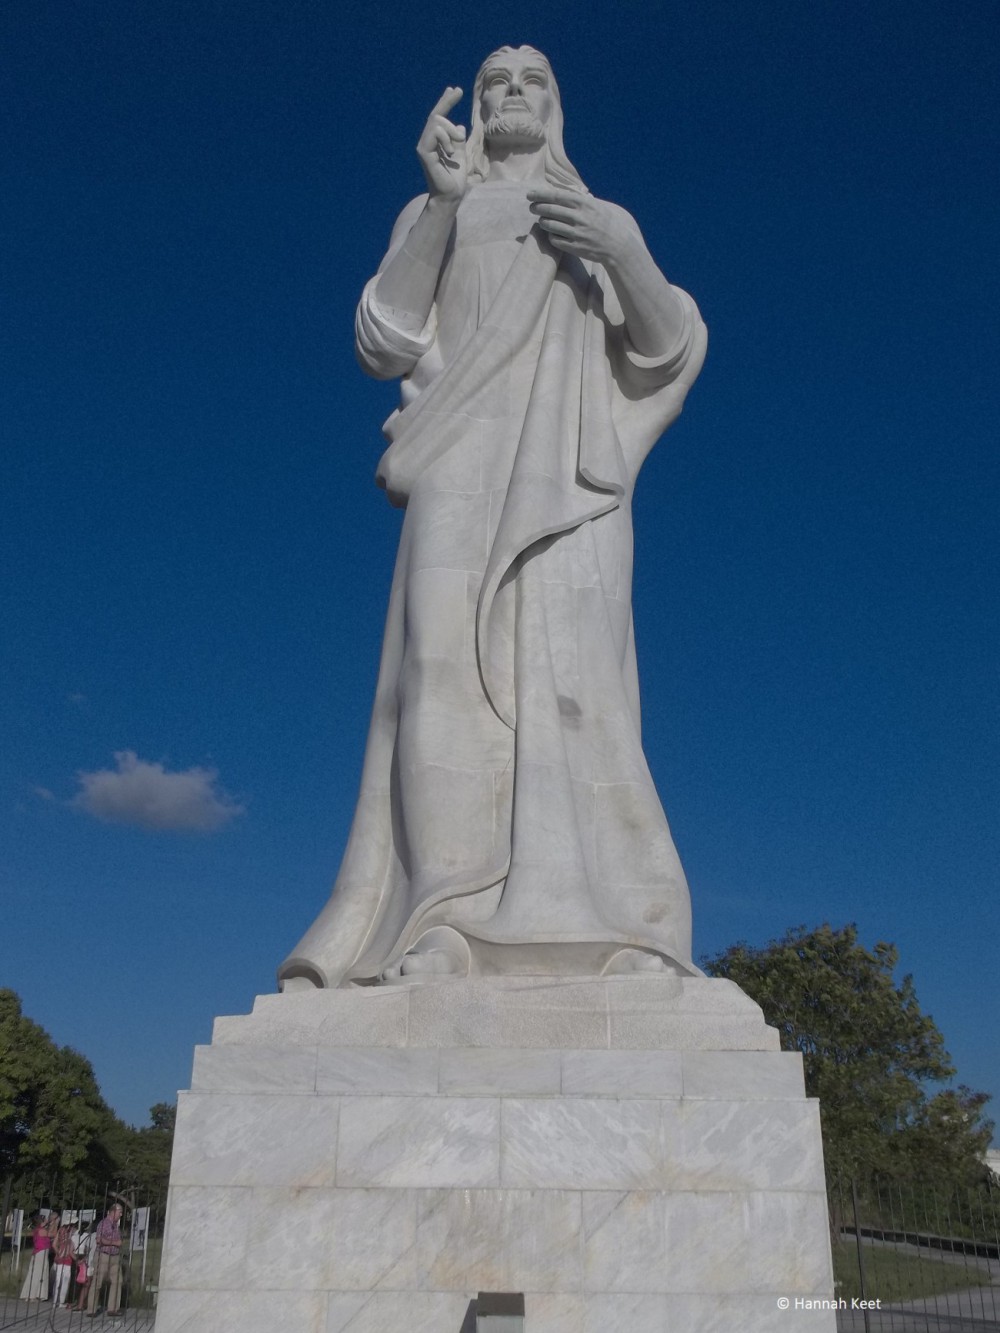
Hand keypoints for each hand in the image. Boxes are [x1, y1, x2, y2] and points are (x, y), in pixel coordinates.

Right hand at [417, 87, 467, 201]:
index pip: (438, 116)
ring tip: (455, 148)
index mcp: (434, 141)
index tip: (455, 89)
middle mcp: (426, 142)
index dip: (446, 101)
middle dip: (450, 122)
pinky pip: (434, 133)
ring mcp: (423, 147)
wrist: (451, 195)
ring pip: (436, 122)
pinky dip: (446, 139)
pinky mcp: (424, 153)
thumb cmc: (455, 178)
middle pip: (436, 116)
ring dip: (450, 133)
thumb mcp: (461, 153)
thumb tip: (459, 126)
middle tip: (460, 138)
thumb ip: (458, 139)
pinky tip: (450, 152)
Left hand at [527, 189, 634, 265]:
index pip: (556, 196)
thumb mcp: (595, 205)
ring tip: (542, 220)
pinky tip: (552, 233)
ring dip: (543, 222)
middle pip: (550, 210)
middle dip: (537, 208)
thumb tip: (559, 190)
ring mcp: (577, 233)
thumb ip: (578, 198)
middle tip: (531, 207)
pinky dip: (551, 236)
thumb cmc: (605, 222)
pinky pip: (555, 240)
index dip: (540, 194)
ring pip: (550, 225)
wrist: (618, 245)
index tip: (529, 194)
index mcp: (584, 203)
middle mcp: (579, 217)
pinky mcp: (575, 247)